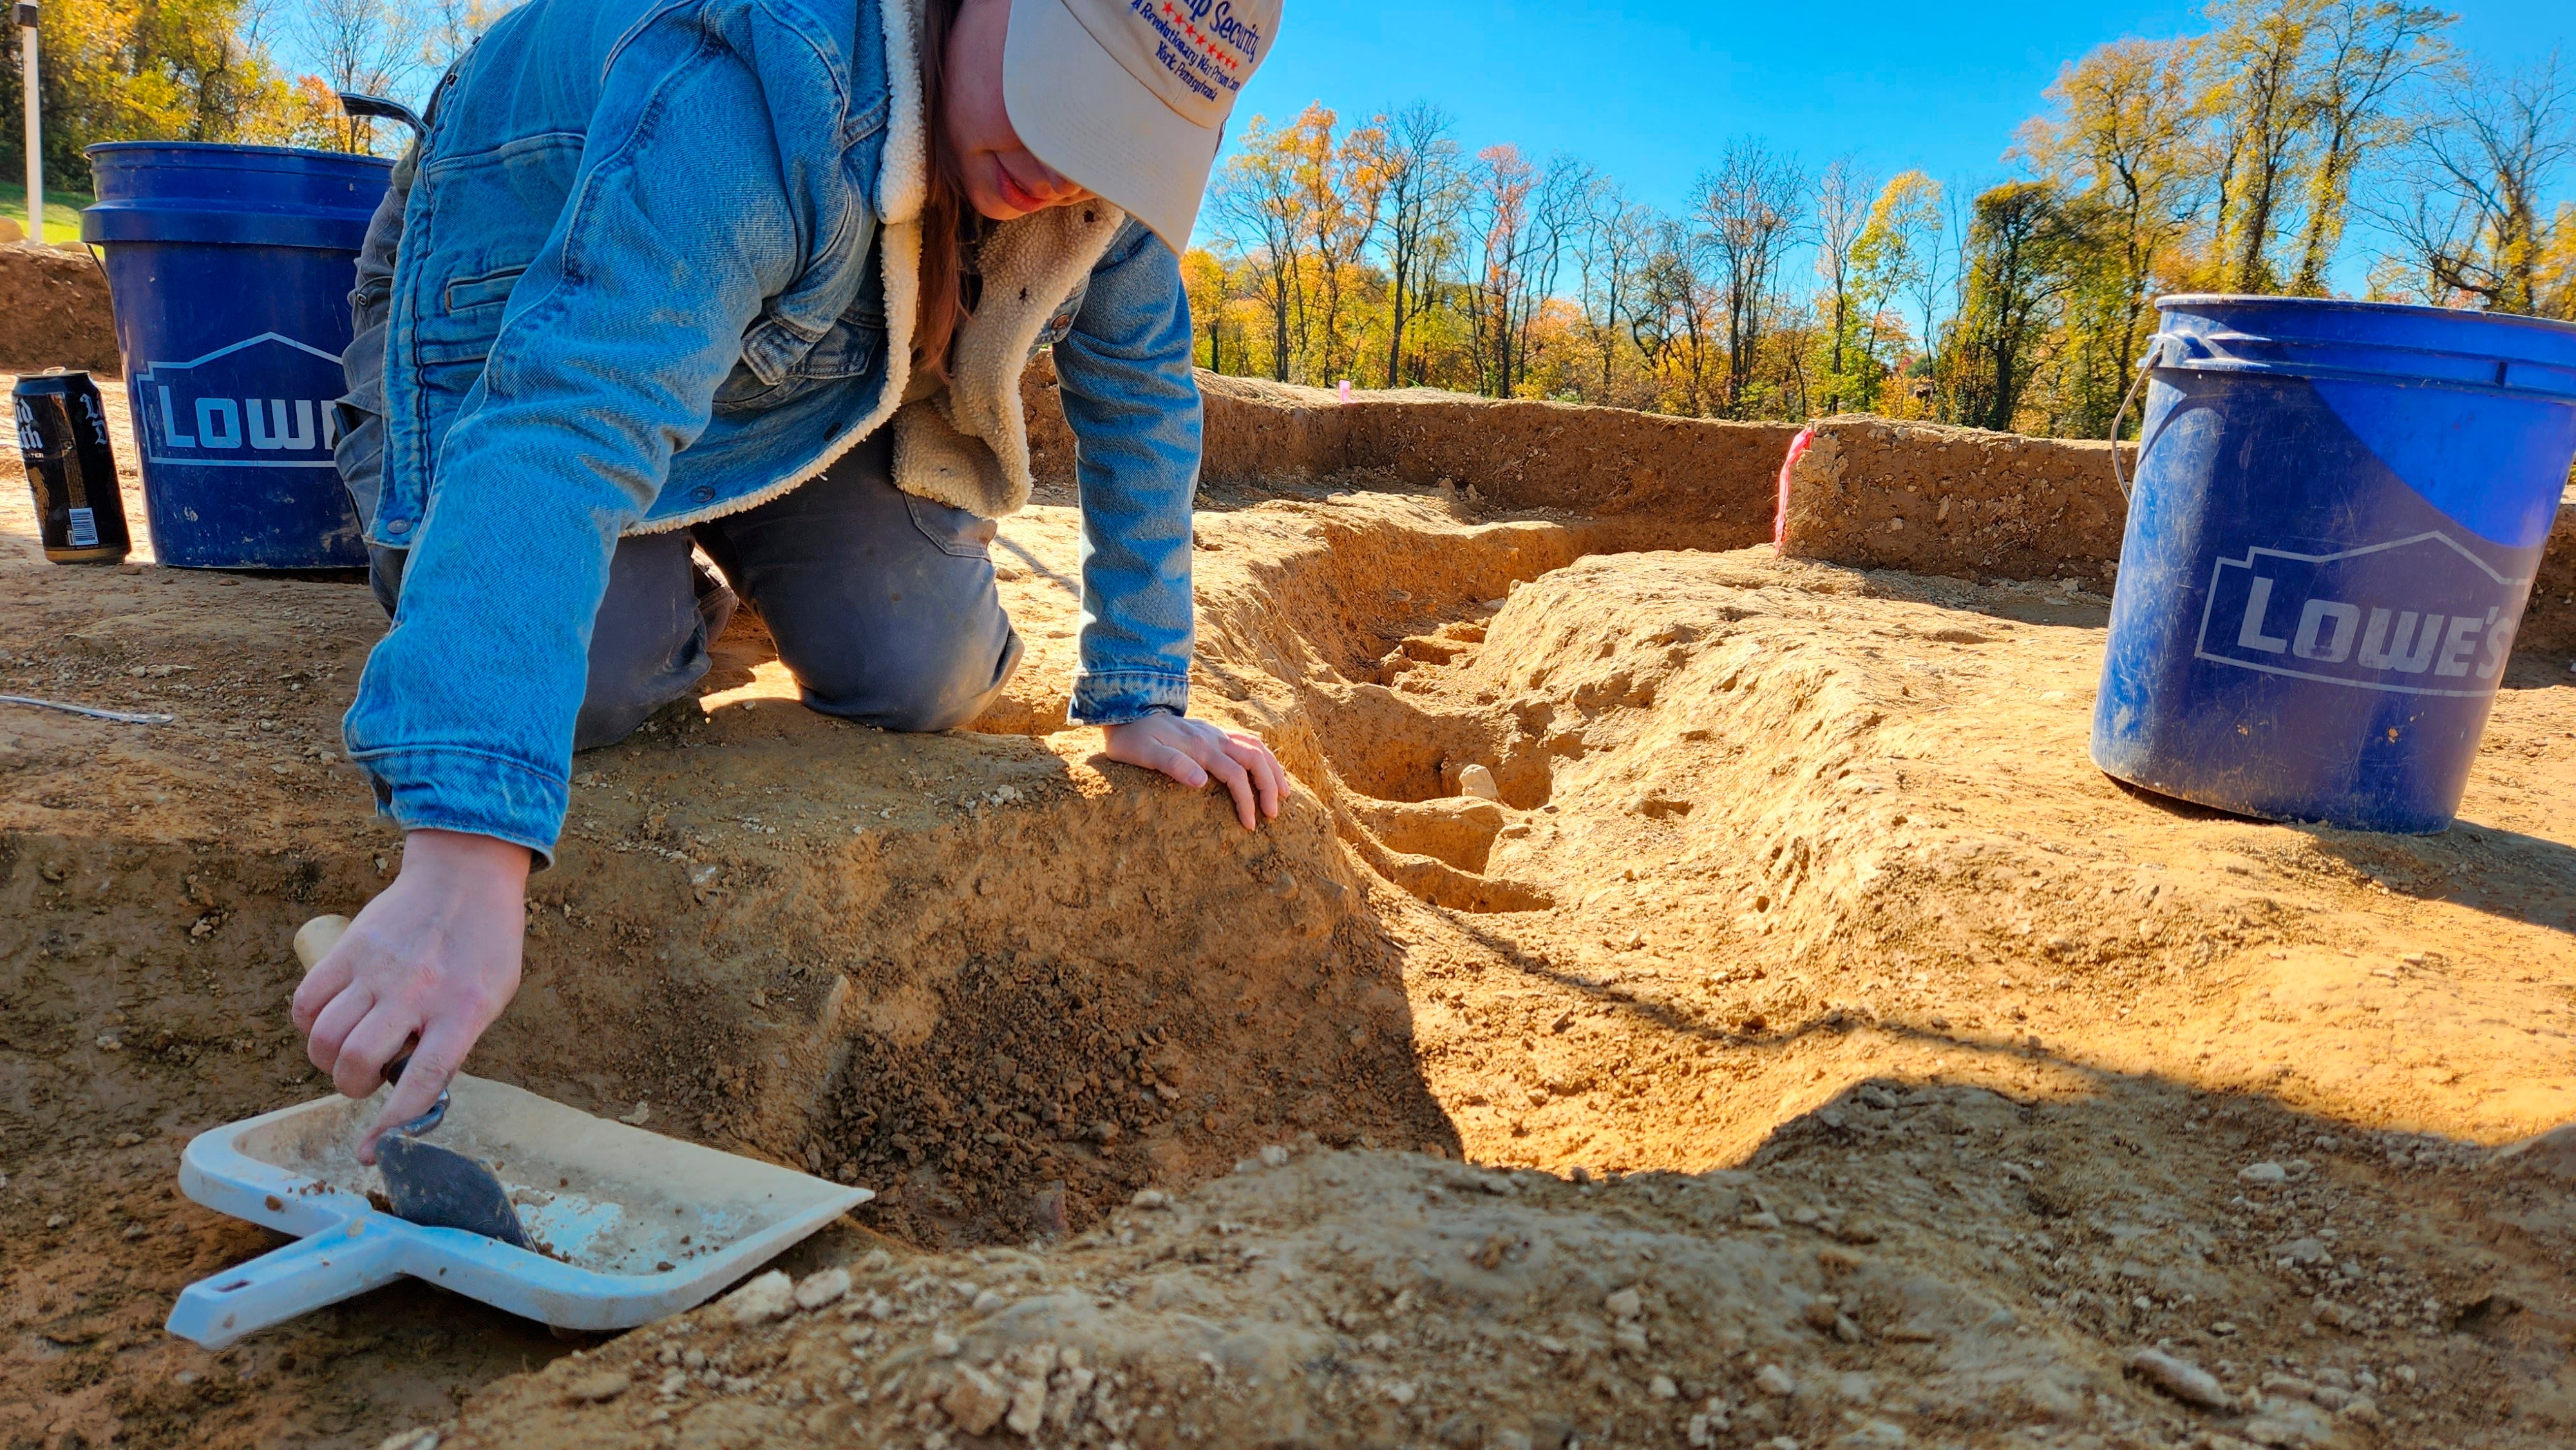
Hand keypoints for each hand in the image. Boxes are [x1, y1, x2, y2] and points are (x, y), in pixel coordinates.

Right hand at [291, 829, 531, 1161]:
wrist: (464, 876)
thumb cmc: (485, 945)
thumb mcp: (491, 997)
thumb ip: (454, 1041)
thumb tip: (413, 1091)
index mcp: (463, 1010)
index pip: (422, 1081)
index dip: (392, 1126)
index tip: (371, 1153)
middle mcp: (417, 991)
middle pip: (357, 1061)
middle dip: (351, 1088)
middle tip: (364, 1080)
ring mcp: (378, 969)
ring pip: (324, 1037)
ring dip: (328, 1061)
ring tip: (347, 1053)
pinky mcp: (349, 949)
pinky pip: (306, 1002)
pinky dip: (308, 1025)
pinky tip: (327, 1024)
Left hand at [1102, 715, 1284, 828]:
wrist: (1126, 711)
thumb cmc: (1131, 739)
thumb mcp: (1144, 754)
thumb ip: (1172, 765)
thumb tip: (1201, 782)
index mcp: (1201, 747)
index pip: (1236, 775)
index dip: (1246, 801)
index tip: (1249, 825)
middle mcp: (1214, 737)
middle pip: (1255, 759)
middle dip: (1269, 786)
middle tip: (1272, 814)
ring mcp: (1215, 733)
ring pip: (1256, 747)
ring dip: (1273, 769)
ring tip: (1283, 793)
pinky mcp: (1212, 733)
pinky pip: (1247, 741)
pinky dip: (1263, 756)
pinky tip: (1266, 768)